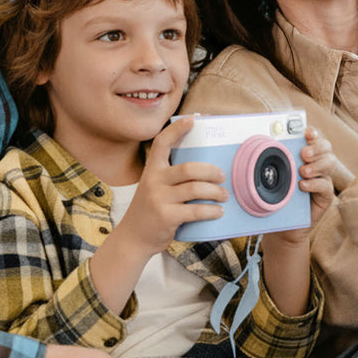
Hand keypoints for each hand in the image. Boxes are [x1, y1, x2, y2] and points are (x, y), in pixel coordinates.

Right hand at [112, 116, 227, 254]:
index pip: (162, 142)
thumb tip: (205, 169)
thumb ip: (171, 177)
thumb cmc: (150, 210)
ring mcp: (159, 199)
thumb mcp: (154, 187)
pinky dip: (211, 211)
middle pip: (189, 168)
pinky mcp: (166, 217)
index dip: (178, 129)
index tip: (194, 119)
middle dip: (211, 171)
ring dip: (215, 192)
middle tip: (222, 176)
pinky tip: (218, 212)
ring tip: (224, 195)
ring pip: (195, 189)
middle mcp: (153, 181)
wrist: (133, 238)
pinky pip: (195, 211)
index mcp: (151, 170)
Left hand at [272, 128, 347, 245]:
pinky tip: (303, 186)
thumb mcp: (275, 177)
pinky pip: (326, 185)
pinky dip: (315, 184)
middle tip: (304, 154)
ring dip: (317, 165)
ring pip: (330, 163)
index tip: (307, 132)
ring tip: (302, 171)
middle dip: (317, 147)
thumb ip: (275, 162)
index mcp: (306, 156)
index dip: (314, 133)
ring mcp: (323, 179)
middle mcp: (318, 165)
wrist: (284, 227)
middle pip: (327, 148)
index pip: (315, 139)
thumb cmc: (279, 198)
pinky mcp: (326, 196)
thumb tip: (261, 143)